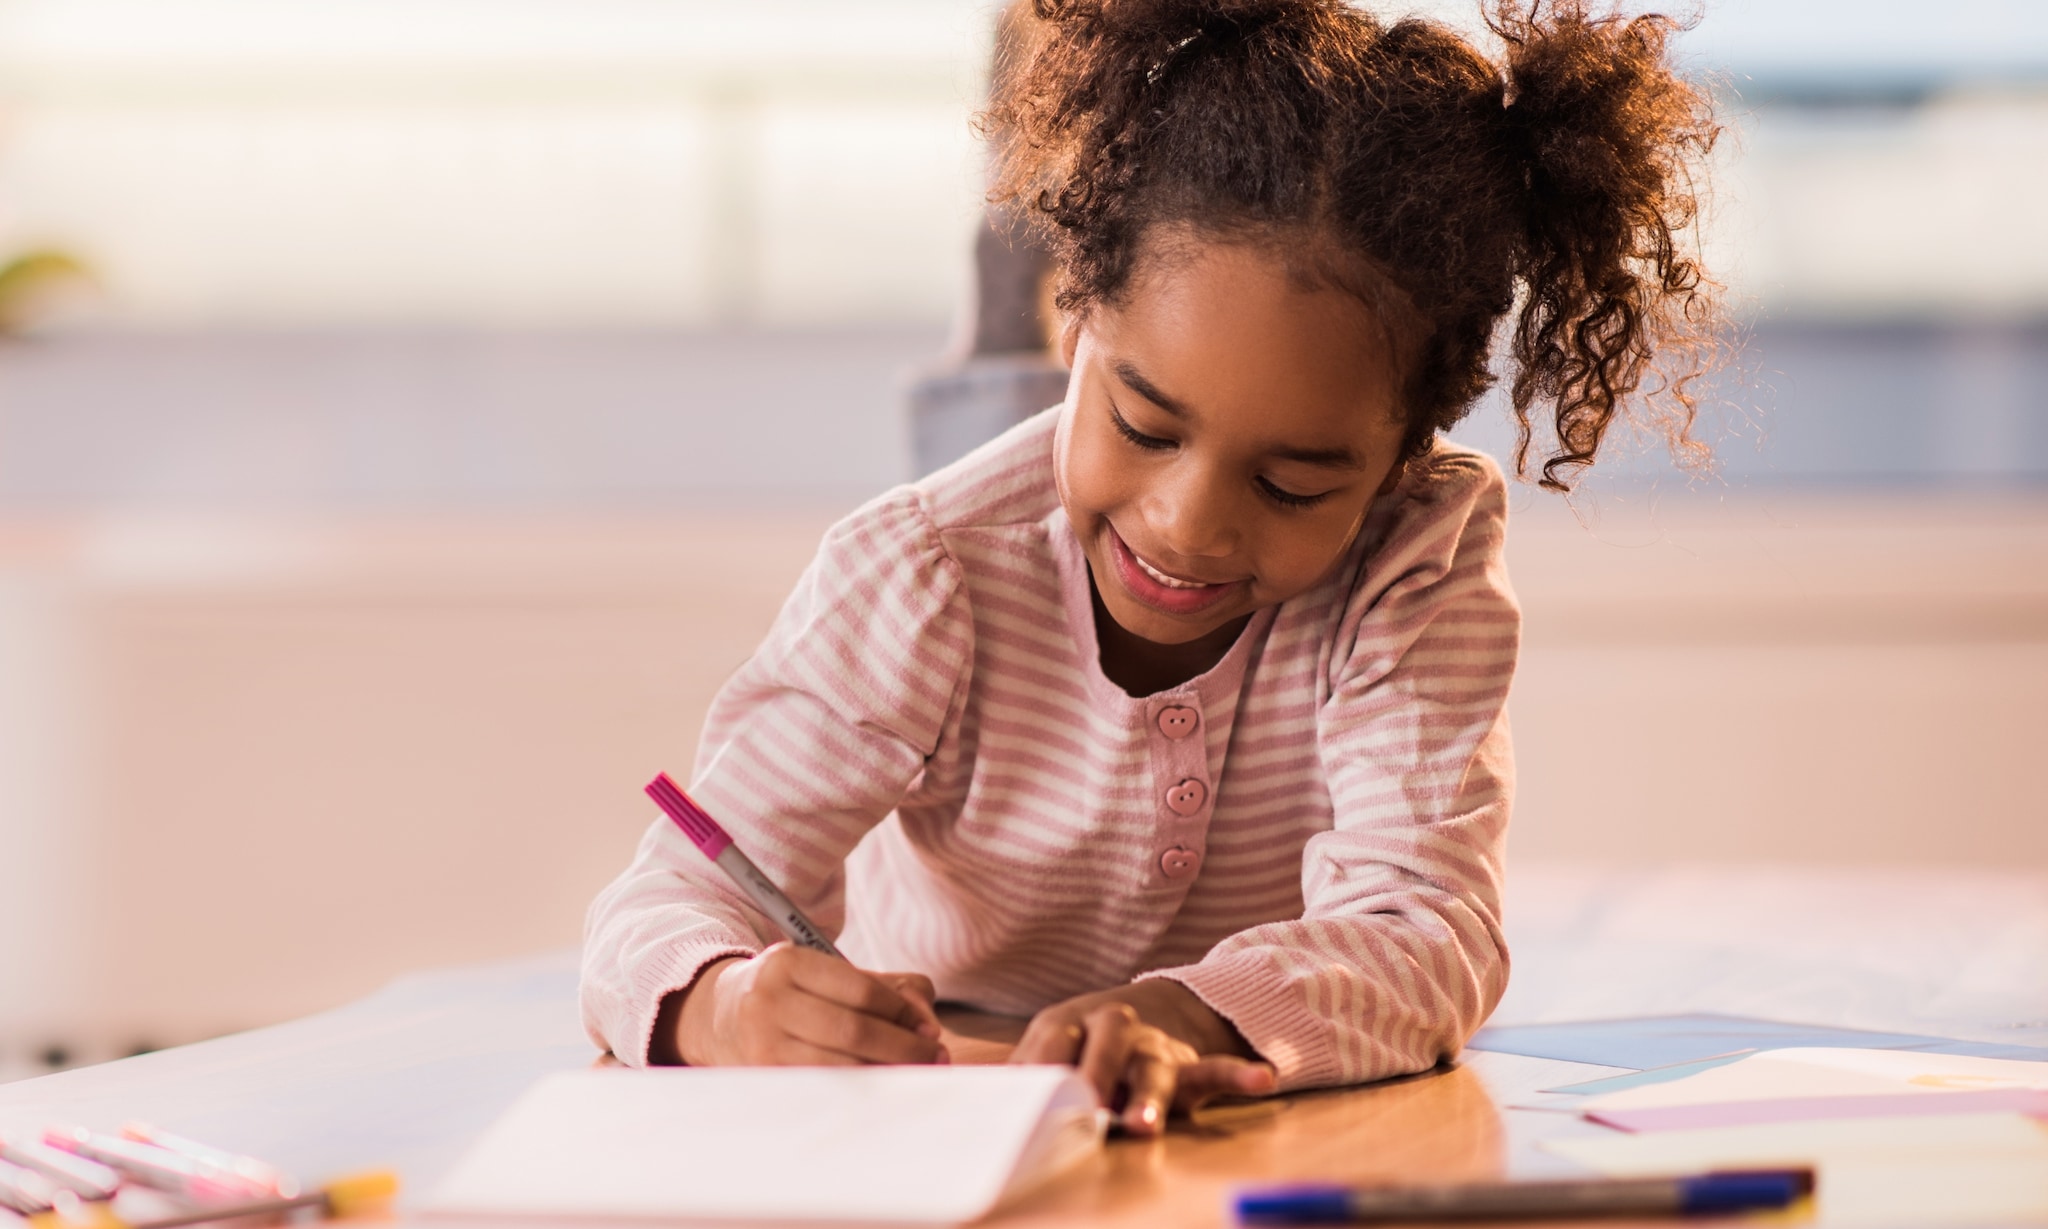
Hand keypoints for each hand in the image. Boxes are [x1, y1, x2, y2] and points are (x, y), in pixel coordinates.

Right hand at [661, 944, 950, 1066]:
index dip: (902, 1012)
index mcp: (786, 963)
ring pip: (840, 1067)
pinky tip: (881, 1086)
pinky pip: (824, 1089)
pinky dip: (860, 1090)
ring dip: (887, 1073)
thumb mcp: (828, 973)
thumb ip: (886, 987)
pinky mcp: (762, 1080)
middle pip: (852, 1032)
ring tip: (915, 1073)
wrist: (720, 1017)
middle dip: (904, 1048)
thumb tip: (925, 1022)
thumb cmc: (794, 993)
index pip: (860, 991)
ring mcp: (760, 1045)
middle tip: (934, 1055)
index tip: (929, 1027)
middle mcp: (766, 1002)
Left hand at [1009, 981, 1275, 1135]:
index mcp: (1067, 1026)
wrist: (1159, 1009)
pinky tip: (1261, 1078)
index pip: (1049, 1043)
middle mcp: (1112, 1032)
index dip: (1041, 1069)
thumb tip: (958, 1091)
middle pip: (1101, 1049)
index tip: (1029, 1101)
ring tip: (1144, 1126)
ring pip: (1154, 1070)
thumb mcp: (1046, 1045)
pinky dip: (1239, 1074)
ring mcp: (1154, 1050)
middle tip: (1086, 1117)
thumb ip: (1013, 1069)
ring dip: (1150, 1098)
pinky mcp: (1191, 1066)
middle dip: (1093, 1082)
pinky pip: (1219, 1068)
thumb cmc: (1084, 1040)